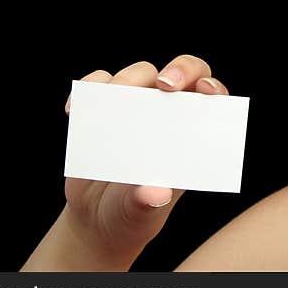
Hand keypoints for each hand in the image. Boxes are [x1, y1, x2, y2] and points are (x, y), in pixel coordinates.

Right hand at [61, 55, 229, 265]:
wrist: (99, 218)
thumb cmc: (134, 212)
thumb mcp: (142, 212)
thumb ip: (147, 203)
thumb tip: (154, 193)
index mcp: (191, 134)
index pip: (213, 99)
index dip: (213, 87)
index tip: (206, 91)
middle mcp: (169, 112)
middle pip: (183, 72)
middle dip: (179, 69)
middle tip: (164, 84)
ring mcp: (137, 105)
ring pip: (141, 73)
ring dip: (126, 80)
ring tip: (108, 103)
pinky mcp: (104, 106)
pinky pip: (97, 83)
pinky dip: (87, 89)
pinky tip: (74, 111)